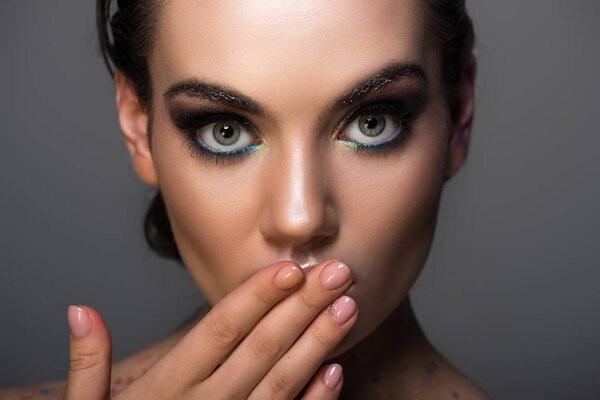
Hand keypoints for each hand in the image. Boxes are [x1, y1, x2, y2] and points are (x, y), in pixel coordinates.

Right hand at [64, 260, 356, 398]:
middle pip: (260, 348)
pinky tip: (336, 372)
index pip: (219, 330)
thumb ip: (86, 364)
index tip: (290, 268)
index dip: (256, 297)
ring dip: (318, 345)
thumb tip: (80, 309)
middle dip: (302, 307)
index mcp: (166, 389)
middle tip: (338, 270)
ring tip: (347, 307)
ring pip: (281, 383)